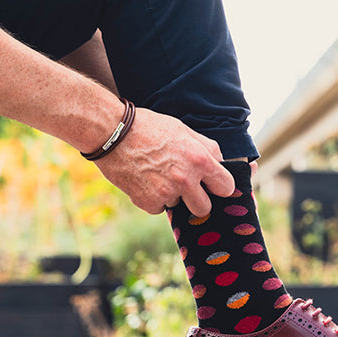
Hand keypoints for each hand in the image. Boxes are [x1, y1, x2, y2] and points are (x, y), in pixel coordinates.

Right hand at [95, 107, 234, 216]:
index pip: (226, 187)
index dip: (220, 186)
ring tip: (158, 175)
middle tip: (185, 187)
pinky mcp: (148, 203)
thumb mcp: (183, 130)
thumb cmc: (148, 127)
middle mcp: (186, 180)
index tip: (214, 186)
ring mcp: (167, 193)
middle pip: (205, 208)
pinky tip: (144, 180)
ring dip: (173, 196)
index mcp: (199, 160)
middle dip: (197, 200)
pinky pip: (159, 208)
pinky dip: (153, 198)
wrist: (111, 133)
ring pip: (179, 207)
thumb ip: (206, 148)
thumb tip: (222, 164)